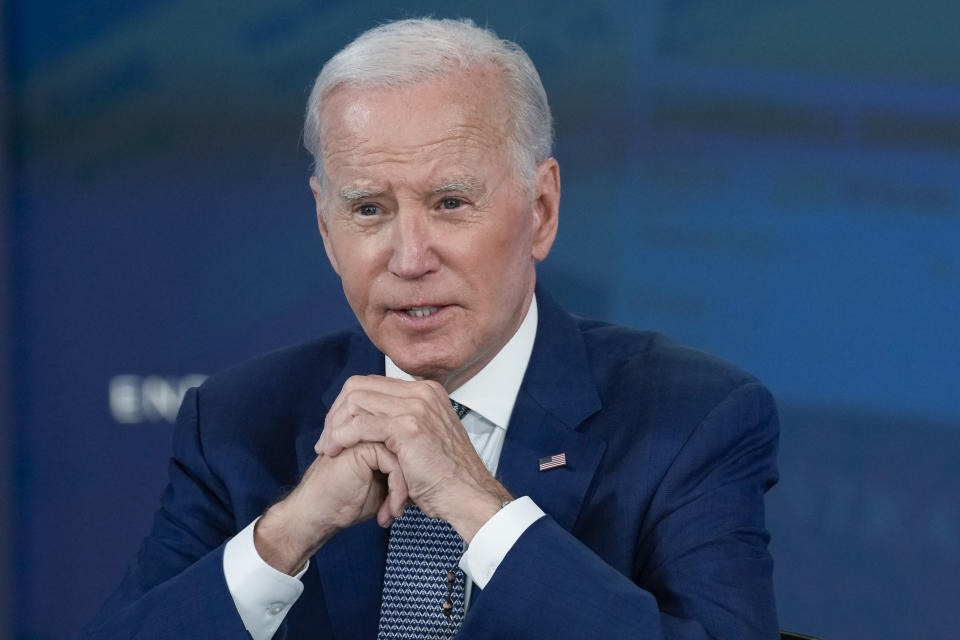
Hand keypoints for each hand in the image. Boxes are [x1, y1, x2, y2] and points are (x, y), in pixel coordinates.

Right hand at [254, 441, 407, 574]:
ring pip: (406, 457)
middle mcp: (372, 432)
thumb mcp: (383, 488)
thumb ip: (401, 472)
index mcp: (377, 437)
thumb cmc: (346, 503)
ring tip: (395, 512)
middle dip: (413, 484)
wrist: (317, 514)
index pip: (412, 449)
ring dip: (405, 490)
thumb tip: (429, 477)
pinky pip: (395, 465)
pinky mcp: (362, 447)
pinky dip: (398, 491)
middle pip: (411, 451)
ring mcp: (366, 436)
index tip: (408, 505)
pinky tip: (389, 511)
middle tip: (405, 508)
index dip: (414, 479)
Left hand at [315, 375, 512, 540]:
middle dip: (336, 413)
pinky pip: (360, 424)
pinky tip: (334, 450)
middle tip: (327, 439)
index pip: (371, 383)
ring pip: (356, 402)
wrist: (467, 496)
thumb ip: (404, 423)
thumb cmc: (446, 477)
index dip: (347, 405)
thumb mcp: (425, 439)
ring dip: (334, 426)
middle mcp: (422, 392)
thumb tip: (373, 420)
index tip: (336, 429)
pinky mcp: (408, 427)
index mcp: (426, 391)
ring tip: (328, 448)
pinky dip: (340, 436)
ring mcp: (416, 407)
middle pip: (359, 387)